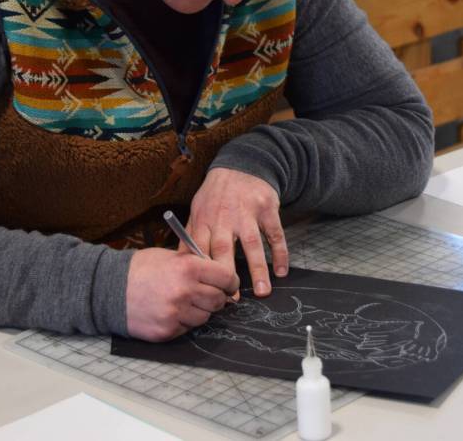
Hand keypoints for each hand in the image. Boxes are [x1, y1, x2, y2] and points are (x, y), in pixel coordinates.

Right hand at [125, 247, 238, 341]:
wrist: (108, 288)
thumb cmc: (140, 269)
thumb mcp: (170, 256)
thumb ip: (195, 265)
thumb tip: (219, 275)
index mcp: (188, 268)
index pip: (226, 278)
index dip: (230, 282)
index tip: (228, 284)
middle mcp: (185, 292)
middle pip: (219, 300)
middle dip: (217, 297)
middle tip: (209, 293)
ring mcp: (176, 314)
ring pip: (205, 317)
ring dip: (200, 310)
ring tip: (185, 301)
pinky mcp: (167, 331)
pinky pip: (188, 328)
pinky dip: (184, 321)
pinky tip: (172, 311)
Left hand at [187, 167, 287, 298]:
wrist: (242, 164)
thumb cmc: (216, 194)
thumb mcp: (198, 209)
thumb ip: (190, 235)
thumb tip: (180, 263)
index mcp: (204, 219)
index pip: (200, 249)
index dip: (203, 272)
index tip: (207, 292)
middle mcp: (224, 217)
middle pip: (224, 249)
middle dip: (227, 275)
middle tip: (232, 299)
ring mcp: (247, 212)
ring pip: (252, 244)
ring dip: (258, 269)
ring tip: (263, 292)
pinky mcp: (267, 208)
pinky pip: (275, 234)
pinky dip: (280, 253)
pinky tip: (282, 271)